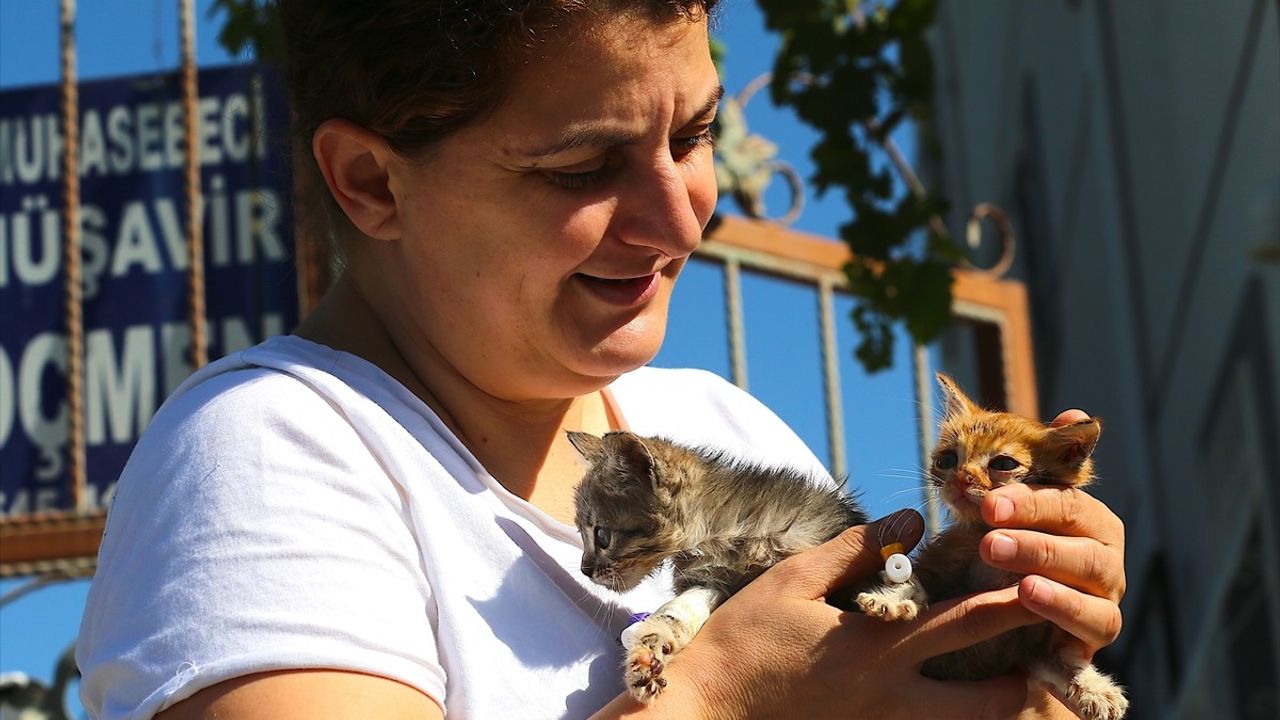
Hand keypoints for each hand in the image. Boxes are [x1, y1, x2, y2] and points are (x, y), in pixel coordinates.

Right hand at [626, 510, 1046, 719]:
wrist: (705, 712)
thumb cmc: (743, 638)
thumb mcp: (793, 580)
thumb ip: (856, 549)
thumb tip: (912, 521)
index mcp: (878, 647)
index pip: (967, 623)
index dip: (1015, 602)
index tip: (1048, 583)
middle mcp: (892, 698)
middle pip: (988, 699)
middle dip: (1028, 677)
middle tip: (1049, 652)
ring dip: (994, 706)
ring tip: (1014, 680)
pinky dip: (950, 719)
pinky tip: (954, 701)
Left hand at [978, 409, 1126, 659]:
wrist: (1006, 615)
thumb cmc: (1008, 550)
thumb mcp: (1004, 510)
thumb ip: (1028, 466)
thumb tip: (1075, 414)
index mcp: (1084, 513)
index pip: (1066, 498)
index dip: (1029, 501)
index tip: (988, 504)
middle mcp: (1103, 547)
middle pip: (1080, 534)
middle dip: (1035, 537)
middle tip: (988, 540)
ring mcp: (1108, 589)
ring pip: (1092, 574)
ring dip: (1049, 572)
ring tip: (1015, 577)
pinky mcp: (1101, 629)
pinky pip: (1096, 621)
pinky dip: (1066, 611)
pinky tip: (1033, 606)